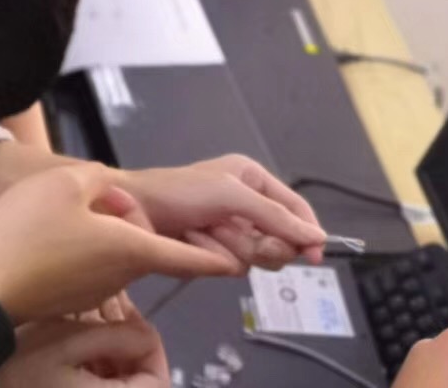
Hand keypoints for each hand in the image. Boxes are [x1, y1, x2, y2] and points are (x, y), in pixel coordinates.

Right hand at [0, 163, 242, 324]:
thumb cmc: (26, 237)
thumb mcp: (66, 184)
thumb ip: (100, 179)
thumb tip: (112, 190)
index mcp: (132, 248)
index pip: (194, 257)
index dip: (220, 255)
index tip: (242, 257)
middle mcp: (122, 274)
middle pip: (146, 241)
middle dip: (133, 217)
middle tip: (93, 198)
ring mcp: (97, 287)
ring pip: (117, 251)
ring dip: (105, 229)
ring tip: (62, 213)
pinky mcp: (73, 293)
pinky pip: (92, 264)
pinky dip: (84, 245)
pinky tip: (50, 231)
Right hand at [0, 306, 169, 386]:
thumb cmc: (17, 369)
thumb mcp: (68, 340)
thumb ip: (118, 337)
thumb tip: (146, 336)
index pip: (157, 382)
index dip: (149, 345)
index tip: (127, 313)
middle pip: (134, 381)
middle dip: (123, 343)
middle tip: (104, 306)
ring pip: (110, 381)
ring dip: (104, 351)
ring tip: (85, 315)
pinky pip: (88, 385)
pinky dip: (87, 365)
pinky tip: (69, 337)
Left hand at [118, 154, 326, 270]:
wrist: (130, 210)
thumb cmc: (177, 191)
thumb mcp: (230, 195)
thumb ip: (275, 217)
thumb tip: (317, 237)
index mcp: (252, 180)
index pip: (295, 208)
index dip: (306, 232)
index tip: (313, 256)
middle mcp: (245, 205)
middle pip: (281, 240)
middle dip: (260, 242)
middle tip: (232, 231)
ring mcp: (229, 232)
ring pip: (257, 258)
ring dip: (230, 247)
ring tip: (204, 230)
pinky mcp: (214, 253)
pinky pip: (232, 266)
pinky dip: (213, 255)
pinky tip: (193, 241)